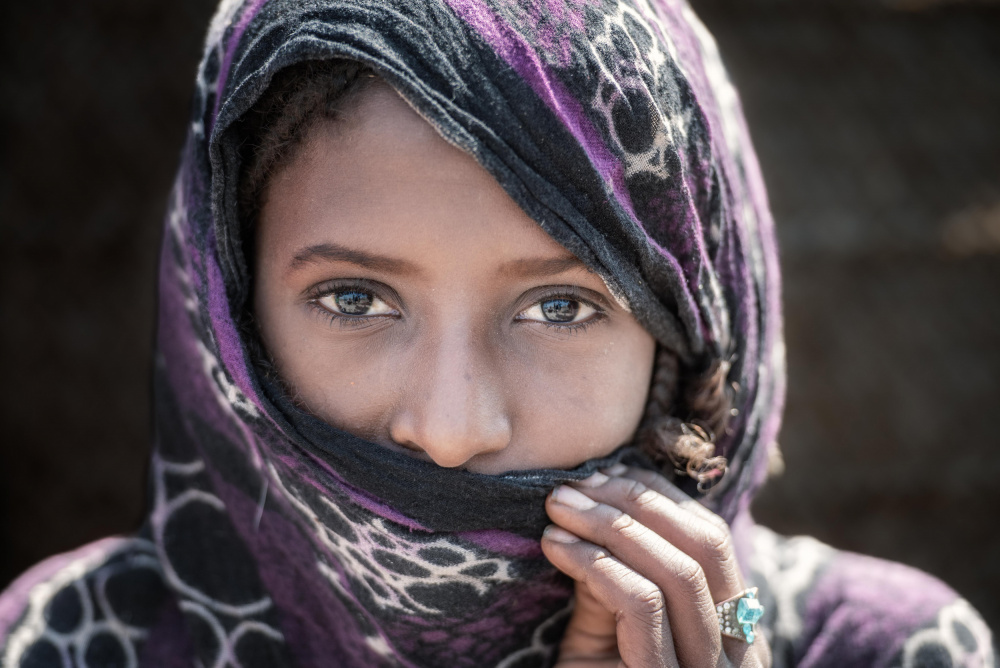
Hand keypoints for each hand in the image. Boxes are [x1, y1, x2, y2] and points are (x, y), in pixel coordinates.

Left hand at [541, 465, 770, 667]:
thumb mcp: (606, 629)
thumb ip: (612, 577)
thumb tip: (597, 503)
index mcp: (729, 631)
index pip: (712, 540)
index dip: (657, 496)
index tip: (604, 474)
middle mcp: (736, 653)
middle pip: (706, 545)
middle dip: (635, 502)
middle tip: (574, 485)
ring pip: (679, 572)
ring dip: (610, 525)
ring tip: (556, 508)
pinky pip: (643, 608)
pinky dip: (595, 565)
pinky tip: (554, 548)